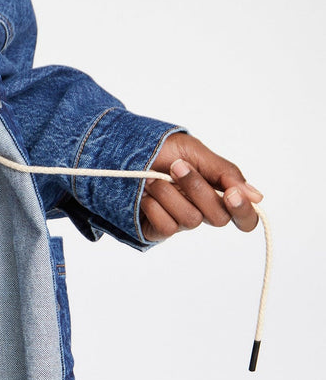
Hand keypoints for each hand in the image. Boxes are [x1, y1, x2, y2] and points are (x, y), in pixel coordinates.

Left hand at [139, 133, 263, 242]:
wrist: (123, 152)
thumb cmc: (161, 149)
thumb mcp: (195, 152)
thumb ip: (225, 173)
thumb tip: (257, 197)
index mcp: (217, 191)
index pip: (244, 216)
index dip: (243, 211)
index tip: (232, 195)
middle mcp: (202, 209)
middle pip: (219, 217)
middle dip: (197, 189)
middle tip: (177, 167)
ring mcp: (181, 221)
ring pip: (191, 220)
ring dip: (171, 194)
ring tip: (154, 178)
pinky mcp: (159, 230)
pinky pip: (168, 227)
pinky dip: (155, 207)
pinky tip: (144, 195)